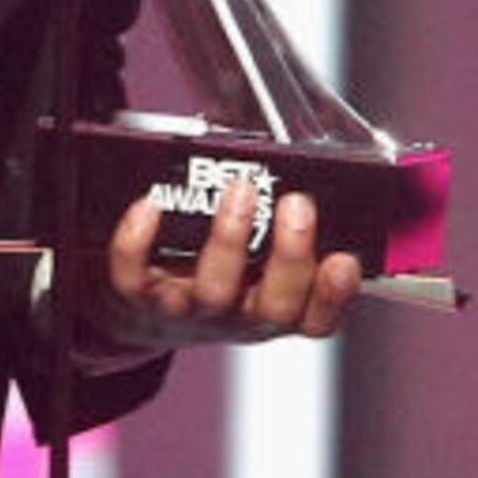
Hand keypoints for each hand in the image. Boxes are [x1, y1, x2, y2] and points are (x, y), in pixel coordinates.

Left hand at [85, 180, 360, 349]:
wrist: (141, 312)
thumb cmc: (212, 270)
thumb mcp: (255, 258)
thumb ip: (283, 221)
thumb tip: (304, 159)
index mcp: (273, 307)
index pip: (316, 318)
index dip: (333, 296)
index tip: (344, 259)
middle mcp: (237, 317)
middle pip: (273, 307)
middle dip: (290, 255)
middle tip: (297, 205)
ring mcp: (188, 310)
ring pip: (214, 292)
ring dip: (230, 240)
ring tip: (240, 192)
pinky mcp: (138, 298)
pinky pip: (133, 277)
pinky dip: (136, 242)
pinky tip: (148, 207)